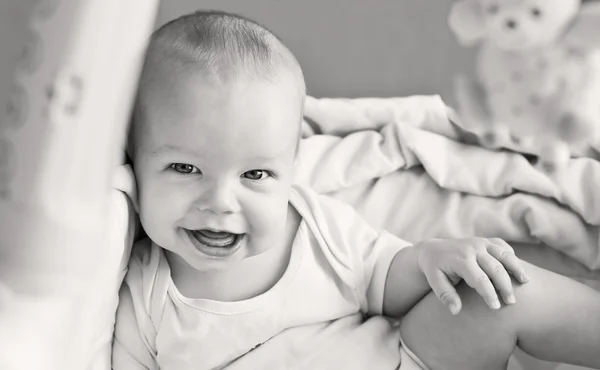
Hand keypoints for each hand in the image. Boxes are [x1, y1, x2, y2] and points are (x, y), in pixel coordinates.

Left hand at [415, 237, 529, 314]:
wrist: (433, 250)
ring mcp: (480, 242)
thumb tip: (456, 311)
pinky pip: (502, 246)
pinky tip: (519, 269)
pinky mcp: (486, 240)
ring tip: (525, 282)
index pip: (479, 279)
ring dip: (516, 268)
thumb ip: (445, 296)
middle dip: (505, 286)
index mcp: (461, 259)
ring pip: (504, 254)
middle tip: (511, 302)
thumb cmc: (435, 269)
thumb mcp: (435, 282)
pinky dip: (511, 256)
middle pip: (496, 268)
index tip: (496, 307)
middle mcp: (473, 248)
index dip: (489, 294)